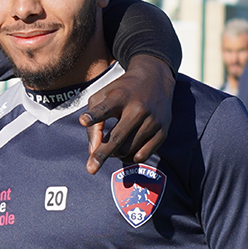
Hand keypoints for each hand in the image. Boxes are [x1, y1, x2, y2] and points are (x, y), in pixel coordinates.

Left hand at [78, 55, 173, 173]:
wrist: (155, 80)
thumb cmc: (121, 91)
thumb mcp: (103, 96)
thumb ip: (94, 121)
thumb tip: (92, 150)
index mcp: (120, 97)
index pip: (104, 108)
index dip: (94, 116)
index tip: (83, 121)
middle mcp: (138, 109)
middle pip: (117, 137)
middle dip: (102, 154)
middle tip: (91, 169)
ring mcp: (153, 121)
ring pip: (129, 148)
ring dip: (115, 154)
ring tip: (111, 148)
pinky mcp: (163, 131)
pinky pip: (144, 154)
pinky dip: (131, 157)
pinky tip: (125, 151)